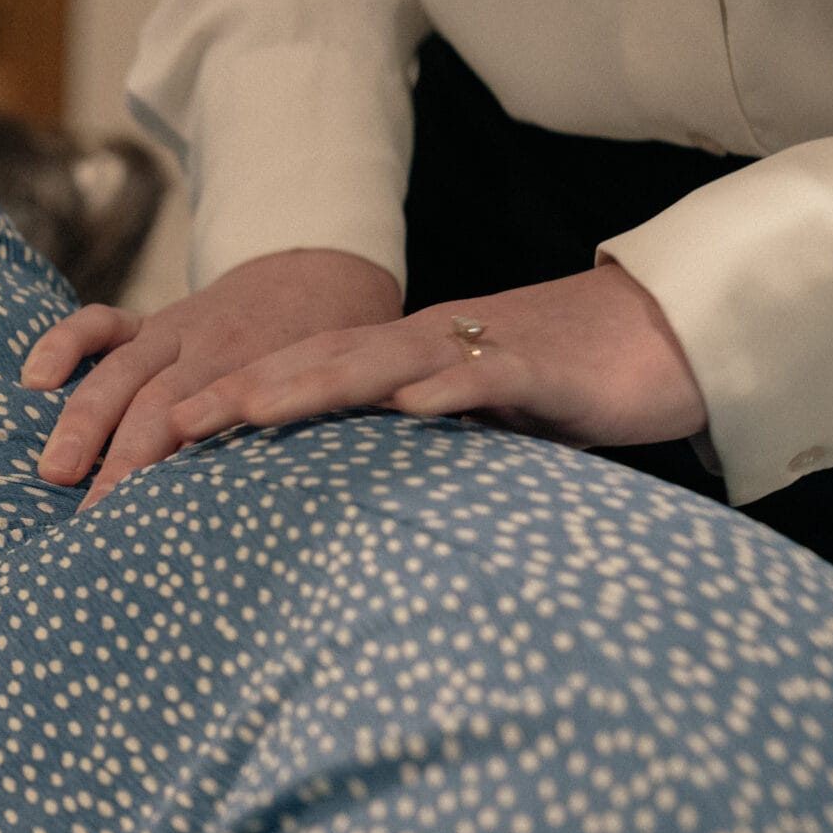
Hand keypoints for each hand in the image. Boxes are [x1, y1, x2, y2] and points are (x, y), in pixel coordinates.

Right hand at [21, 249, 399, 506]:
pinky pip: (100, 324)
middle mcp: (211, 351)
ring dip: (84, 420)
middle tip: (94, 513)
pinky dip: (64, 345)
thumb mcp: (339, 395)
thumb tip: (308, 510)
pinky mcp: (150, 321)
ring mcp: (174, 332)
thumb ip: (315, 437)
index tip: (157, 518)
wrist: (323, 272)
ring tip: (54, 470)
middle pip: (160, 406)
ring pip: (121, 371)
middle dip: (123, 460)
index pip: (213, 425)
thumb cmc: (332, 358)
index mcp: (262, 374)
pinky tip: (35, 381)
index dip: (182, 471)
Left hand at [166, 260, 707, 452]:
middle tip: (175, 423)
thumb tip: (341, 496)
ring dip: (316, 383)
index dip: (238, 393)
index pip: (306, 371)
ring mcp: (483, 353)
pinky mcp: (544, 372)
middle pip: (322, 361)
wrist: (664, 336)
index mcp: (405, 358)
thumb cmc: (559, 385)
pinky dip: (449, 388)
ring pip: (385, 362)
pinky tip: (410, 405)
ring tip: (254, 409)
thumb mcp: (465, 422)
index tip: (169, 428)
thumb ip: (405, 445)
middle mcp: (429, 347)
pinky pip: (490, 378)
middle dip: (246, 389)